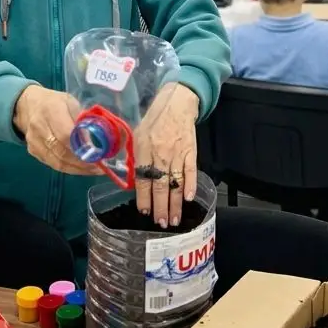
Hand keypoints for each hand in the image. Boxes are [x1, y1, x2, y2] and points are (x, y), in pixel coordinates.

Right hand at [14, 85, 102, 175]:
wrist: (28, 105)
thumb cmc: (54, 102)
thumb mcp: (71, 102)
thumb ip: (82, 119)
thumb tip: (98, 139)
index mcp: (51, 110)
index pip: (66, 134)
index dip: (82, 148)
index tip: (99, 154)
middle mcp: (39, 126)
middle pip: (62, 151)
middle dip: (82, 162)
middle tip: (99, 166)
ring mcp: (34, 141)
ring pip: (57, 162)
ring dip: (77, 169)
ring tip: (92, 170)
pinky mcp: (33, 151)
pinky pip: (52, 164)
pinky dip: (68, 168)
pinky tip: (80, 168)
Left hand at [134, 83, 199, 227]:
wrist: (176, 103)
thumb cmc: (154, 120)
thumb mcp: (138, 135)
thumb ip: (137, 157)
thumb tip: (136, 180)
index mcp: (144, 149)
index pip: (143, 179)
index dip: (144, 198)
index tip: (144, 213)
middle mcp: (160, 153)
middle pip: (160, 185)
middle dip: (161, 207)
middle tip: (161, 223)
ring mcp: (177, 153)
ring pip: (176, 182)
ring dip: (176, 203)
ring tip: (175, 219)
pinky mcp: (191, 151)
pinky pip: (191, 171)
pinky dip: (190, 185)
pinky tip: (189, 199)